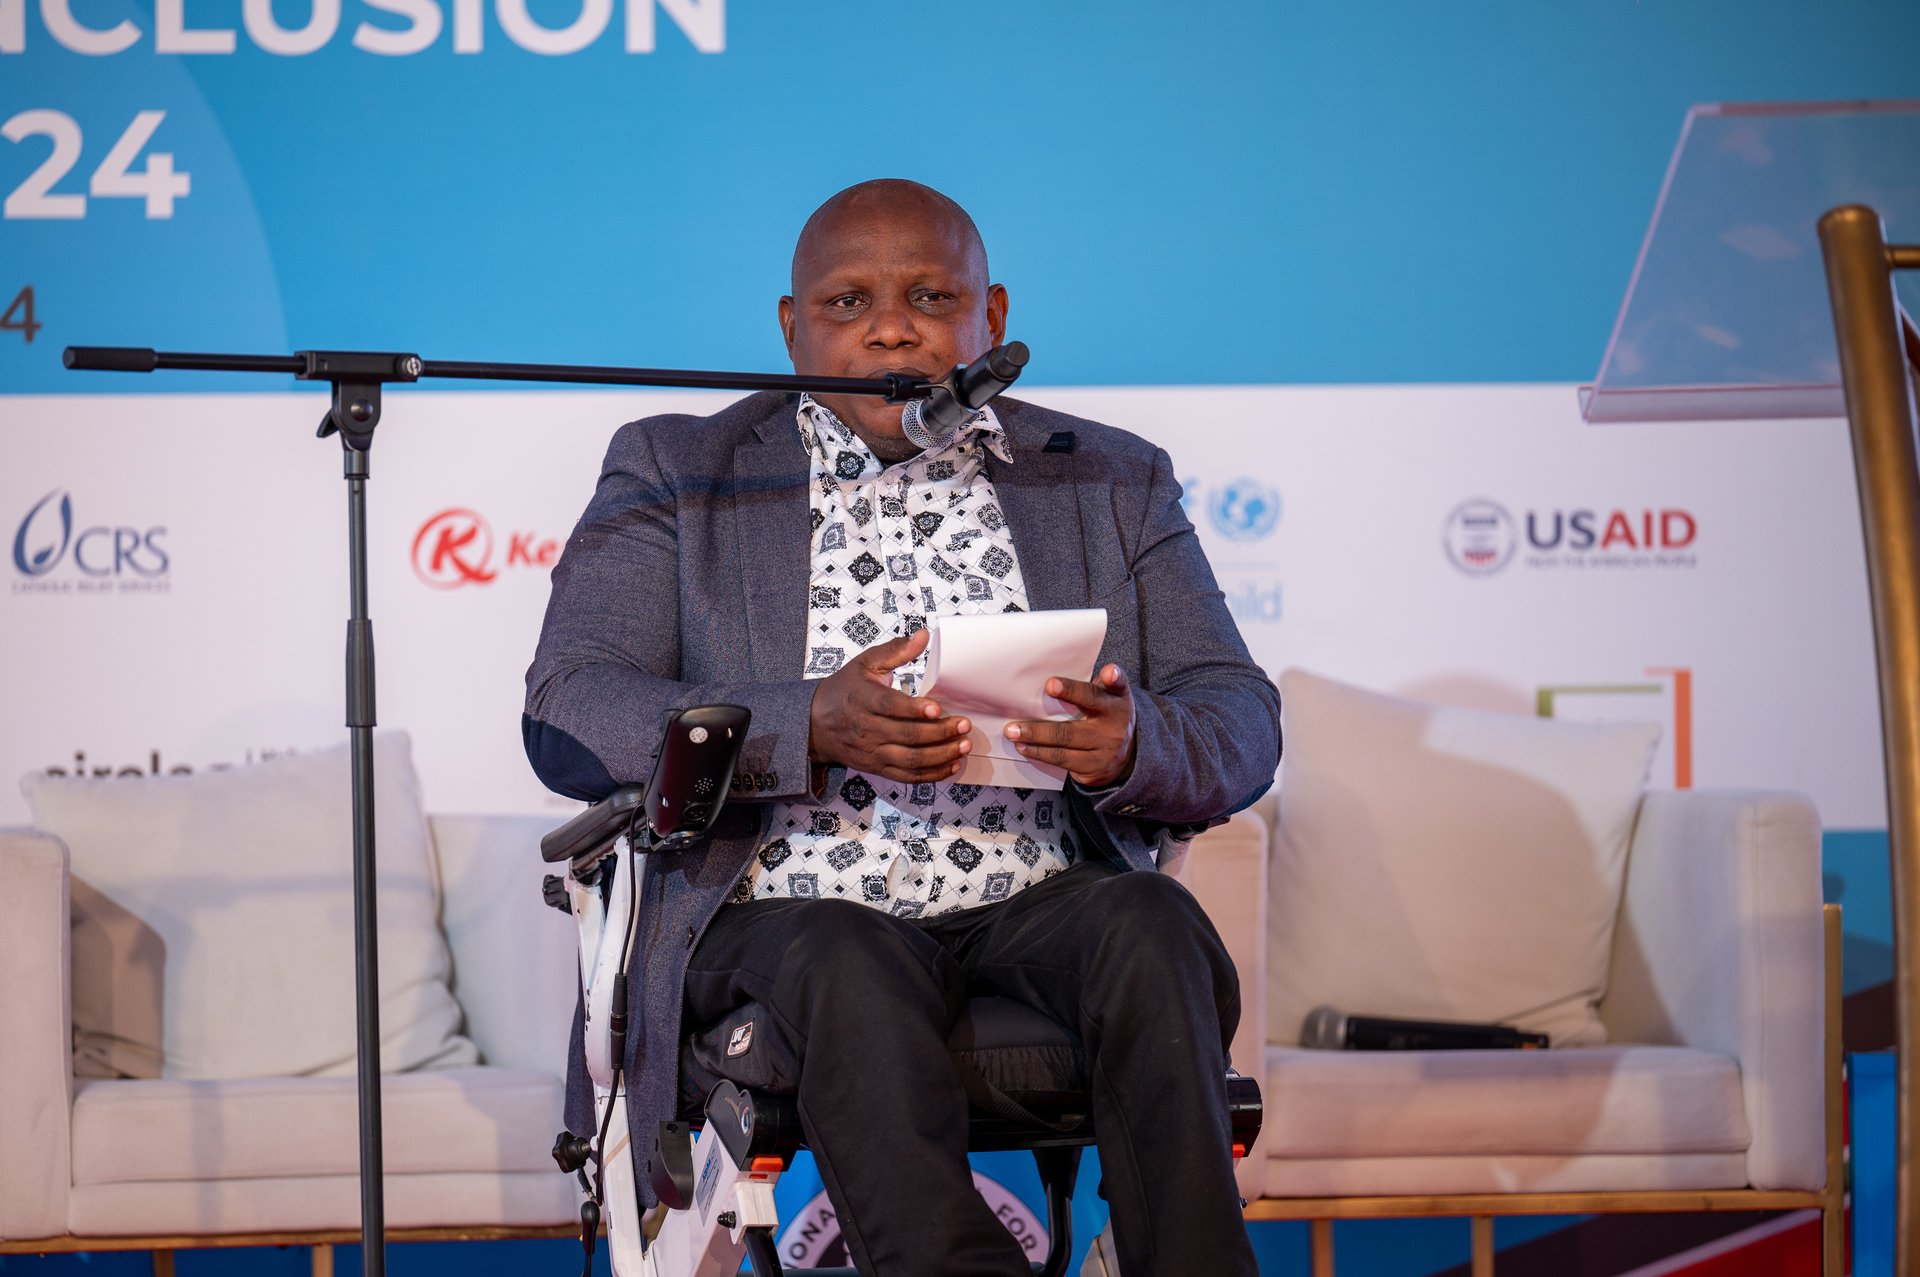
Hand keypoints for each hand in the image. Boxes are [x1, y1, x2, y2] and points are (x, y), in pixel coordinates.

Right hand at [808, 628, 972, 782]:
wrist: (816, 724)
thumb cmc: (845, 690)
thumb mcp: (865, 663)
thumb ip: (896, 651)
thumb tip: (923, 636)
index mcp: (862, 699)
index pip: (889, 706)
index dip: (913, 709)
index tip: (936, 708)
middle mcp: (866, 729)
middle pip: (906, 736)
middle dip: (939, 733)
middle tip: (964, 725)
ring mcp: (872, 752)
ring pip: (910, 760)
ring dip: (940, 755)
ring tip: (963, 745)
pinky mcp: (877, 768)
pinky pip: (907, 777)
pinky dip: (931, 774)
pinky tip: (951, 765)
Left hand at [1006, 664, 1137, 789]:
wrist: (1121, 760)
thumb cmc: (1102, 719)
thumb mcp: (1104, 700)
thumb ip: (1086, 687)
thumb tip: (1047, 681)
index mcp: (1117, 698)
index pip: (1117, 684)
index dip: (1113, 676)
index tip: (1108, 672)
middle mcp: (1115, 720)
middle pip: (1089, 704)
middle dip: (1068, 693)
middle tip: (1048, 687)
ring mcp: (1105, 745)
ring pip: (1067, 736)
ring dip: (1037, 733)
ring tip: (1014, 731)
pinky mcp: (1092, 766)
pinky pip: (1062, 758)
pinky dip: (1039, 752)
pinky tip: (1023, 747)